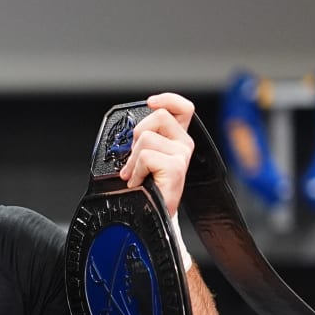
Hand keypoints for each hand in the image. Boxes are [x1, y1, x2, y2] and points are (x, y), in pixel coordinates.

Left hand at [118, 92, 196, 217]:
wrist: (150, 215)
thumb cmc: (146, 189)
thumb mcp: (144, 158)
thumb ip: (144, 140)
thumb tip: (131, 133)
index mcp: (177, 139)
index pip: (183, 108)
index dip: (168, 99)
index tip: (151, 102)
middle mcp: (183, 144)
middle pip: (159, 116)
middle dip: (138, 134)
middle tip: (135, 158)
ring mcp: (181, 155)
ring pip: (146, 138)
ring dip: (133, 158)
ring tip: (137, 174)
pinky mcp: (175, 166)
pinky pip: (145, 157)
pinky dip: (136, 171)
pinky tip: (140, 182)